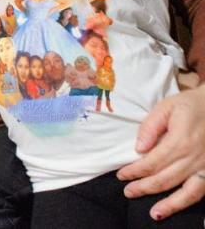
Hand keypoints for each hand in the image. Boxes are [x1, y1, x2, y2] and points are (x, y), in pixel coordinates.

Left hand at [117, 86, 204, 219]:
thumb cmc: (191, 105)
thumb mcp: (166, 107)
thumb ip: (150, 127)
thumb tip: (139, 148)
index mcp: (180, 141)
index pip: (152, 162)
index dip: (135, 171)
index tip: (121, 175)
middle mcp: (194, 158)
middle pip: (165, 179)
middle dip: (144, 187)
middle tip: (128, 192)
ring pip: (185, 191)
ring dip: (167, 204)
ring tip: (152, 213)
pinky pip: (200, 192)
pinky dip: (187, 202)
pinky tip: (175, 207)